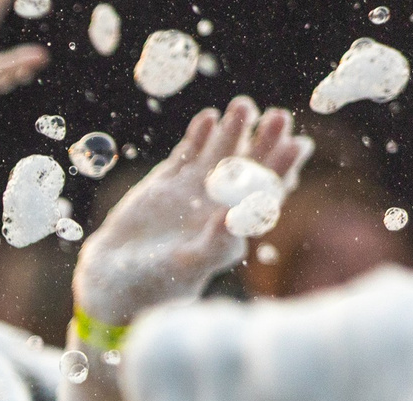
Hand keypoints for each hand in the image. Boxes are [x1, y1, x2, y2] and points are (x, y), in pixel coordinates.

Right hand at [73, 97, 308, 325]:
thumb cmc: (158, 282)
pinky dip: (198, 135)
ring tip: (243, 106)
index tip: (297, 145)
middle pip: (250, 164)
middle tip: (278, 117)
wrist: (115, 279)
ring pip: (221, 152)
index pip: (266, 190)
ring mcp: (193, 190)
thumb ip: (217, 241)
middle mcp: (219, 203)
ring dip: (234, 129)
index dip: (283, 167)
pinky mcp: (167, 182)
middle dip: (265, 140)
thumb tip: (239, 214)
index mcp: (234, 224)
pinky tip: (208, 118)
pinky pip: (188, 153)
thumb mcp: (189, 265)